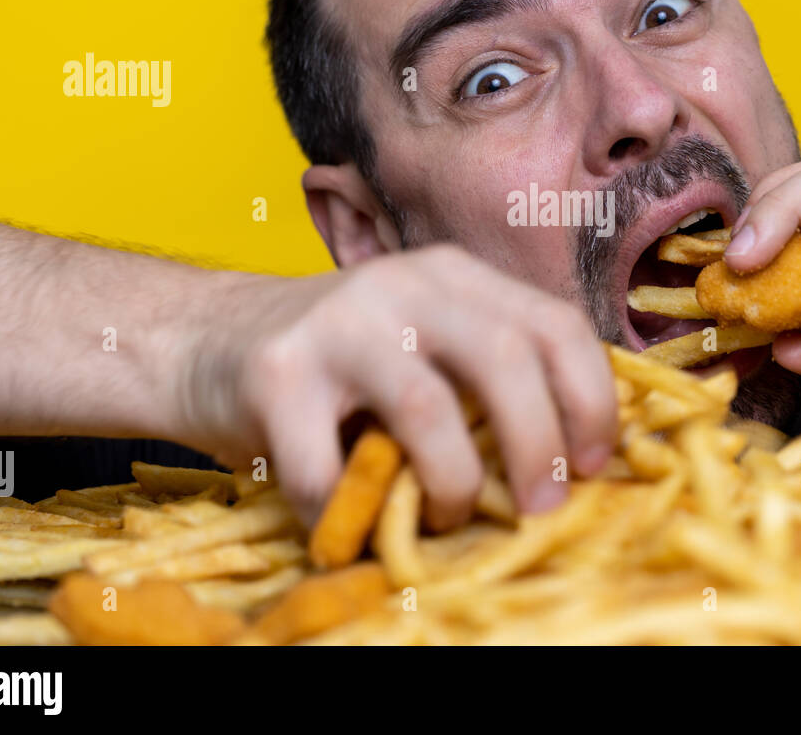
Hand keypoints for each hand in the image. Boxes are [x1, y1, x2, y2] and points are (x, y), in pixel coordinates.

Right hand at [178, 245, 616, 528]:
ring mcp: (337, 321)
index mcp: (454, 276)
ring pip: (429, 409)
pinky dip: (347, 515)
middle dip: (540, 446)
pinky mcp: (276, 370)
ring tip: (443, 518)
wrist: (204, 338)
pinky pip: (328, 466)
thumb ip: (484, 377)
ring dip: (451, 485)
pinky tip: (348, 525)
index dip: (591, 397)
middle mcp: (403, 283)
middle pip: (506, 359)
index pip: (554, 323)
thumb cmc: (338, 361)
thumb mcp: (423, 342)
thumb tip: (573, 458)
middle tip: (543, 507)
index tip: (595, 463)